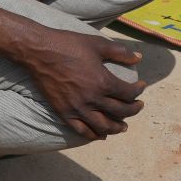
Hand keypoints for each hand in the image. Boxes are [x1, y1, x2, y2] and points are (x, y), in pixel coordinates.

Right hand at [21, 28, 146, 139]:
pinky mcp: (64, 113)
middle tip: (137, 106)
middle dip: (133, 110)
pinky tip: (101, 135)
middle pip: (120, 112)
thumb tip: (138, 58)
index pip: (128, 93)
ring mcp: (77, 109)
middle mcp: (92, 99)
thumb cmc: (69, 44)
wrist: (39, 51)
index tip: (141, 86)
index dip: (138, 91)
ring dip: (117, 128)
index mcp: (103, 82)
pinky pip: (82, 131)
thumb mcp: (98, 44)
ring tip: (123, 126)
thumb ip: (120, 52)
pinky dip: (94, 135)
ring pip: (103, 126)